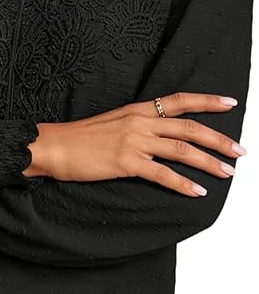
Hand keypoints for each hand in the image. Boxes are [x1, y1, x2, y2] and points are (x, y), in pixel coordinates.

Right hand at [29, 92, 246, 196]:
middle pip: (190, 127)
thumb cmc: (79, 138)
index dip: (208, 101)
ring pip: (183, 150)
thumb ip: (137, 125)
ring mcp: (134, 141)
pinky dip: (183, 184)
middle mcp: (140, 121)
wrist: (53, 146)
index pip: (180, 100)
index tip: (230, 104)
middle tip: (240, 150)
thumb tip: (158, 136)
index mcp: (138, 109)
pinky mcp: (126, 162)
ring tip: (228, 172)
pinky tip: (197, 192)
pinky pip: (163, 174)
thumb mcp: (113, 122)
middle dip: (219, 139)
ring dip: (209, 162)